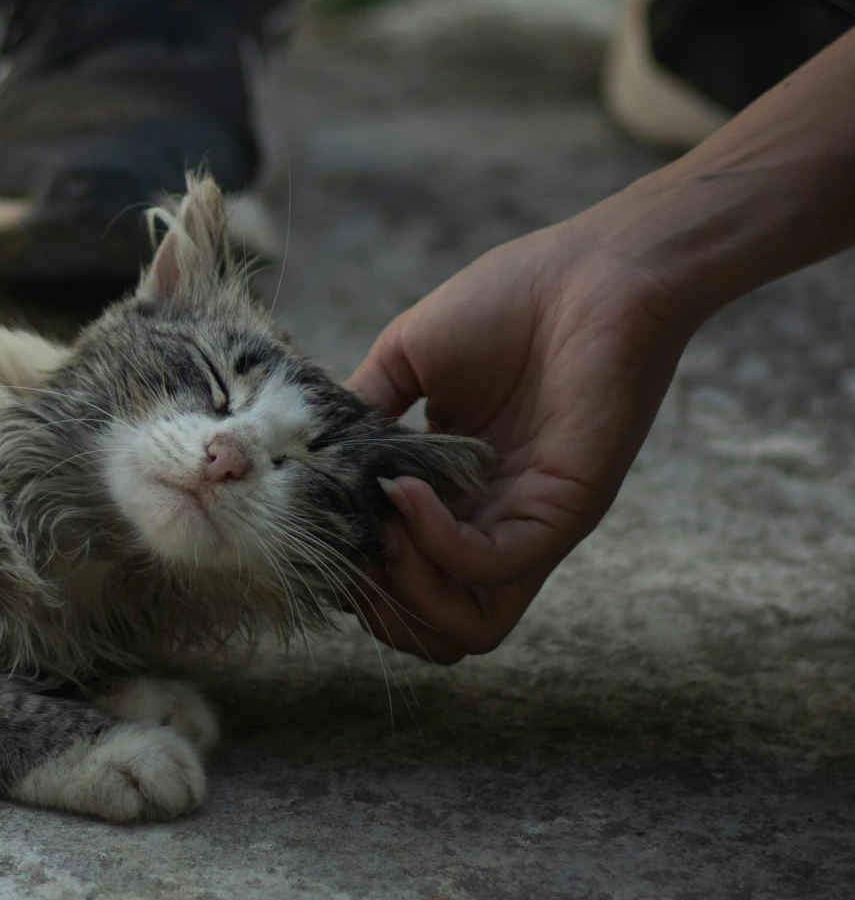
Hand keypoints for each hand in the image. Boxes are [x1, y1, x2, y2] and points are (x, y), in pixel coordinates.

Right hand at [345, 215, 695, 662]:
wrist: (593, 272)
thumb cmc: (509, 302)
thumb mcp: (406, 359)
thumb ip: (360, 414)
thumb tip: (306, 464)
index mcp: (457, 492)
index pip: (403, 577)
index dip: (357, 568)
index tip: (322, 519)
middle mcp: (493, 522)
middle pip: (433, 628)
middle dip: (379, 605)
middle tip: (354, 543)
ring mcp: (528, 525)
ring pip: (466, 626)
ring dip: (408, 594)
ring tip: (382, 531)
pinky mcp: (561, 513)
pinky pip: (491, 567)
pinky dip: (436, 543)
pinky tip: (409, 491)